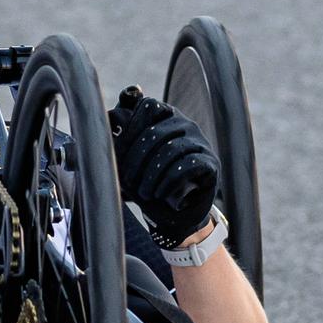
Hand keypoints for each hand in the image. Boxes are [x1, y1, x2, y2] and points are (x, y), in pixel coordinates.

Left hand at [108, 88, 219, 246]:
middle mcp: (185, 125)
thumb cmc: (148, 183)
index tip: (120, 153)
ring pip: (172, 150)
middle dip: (136, 160)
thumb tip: (112, 114)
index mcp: (165, 118)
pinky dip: (170, 182)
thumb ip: (121, 138)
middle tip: (128, 182)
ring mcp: (200, 143)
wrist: (173, 214)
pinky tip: (160, 193)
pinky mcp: (211, 163)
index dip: (131, 128)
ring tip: (144, 192)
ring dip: (152, 175)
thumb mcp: (128, 161)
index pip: (149, 107)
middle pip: (156, 132)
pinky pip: (189, 166)